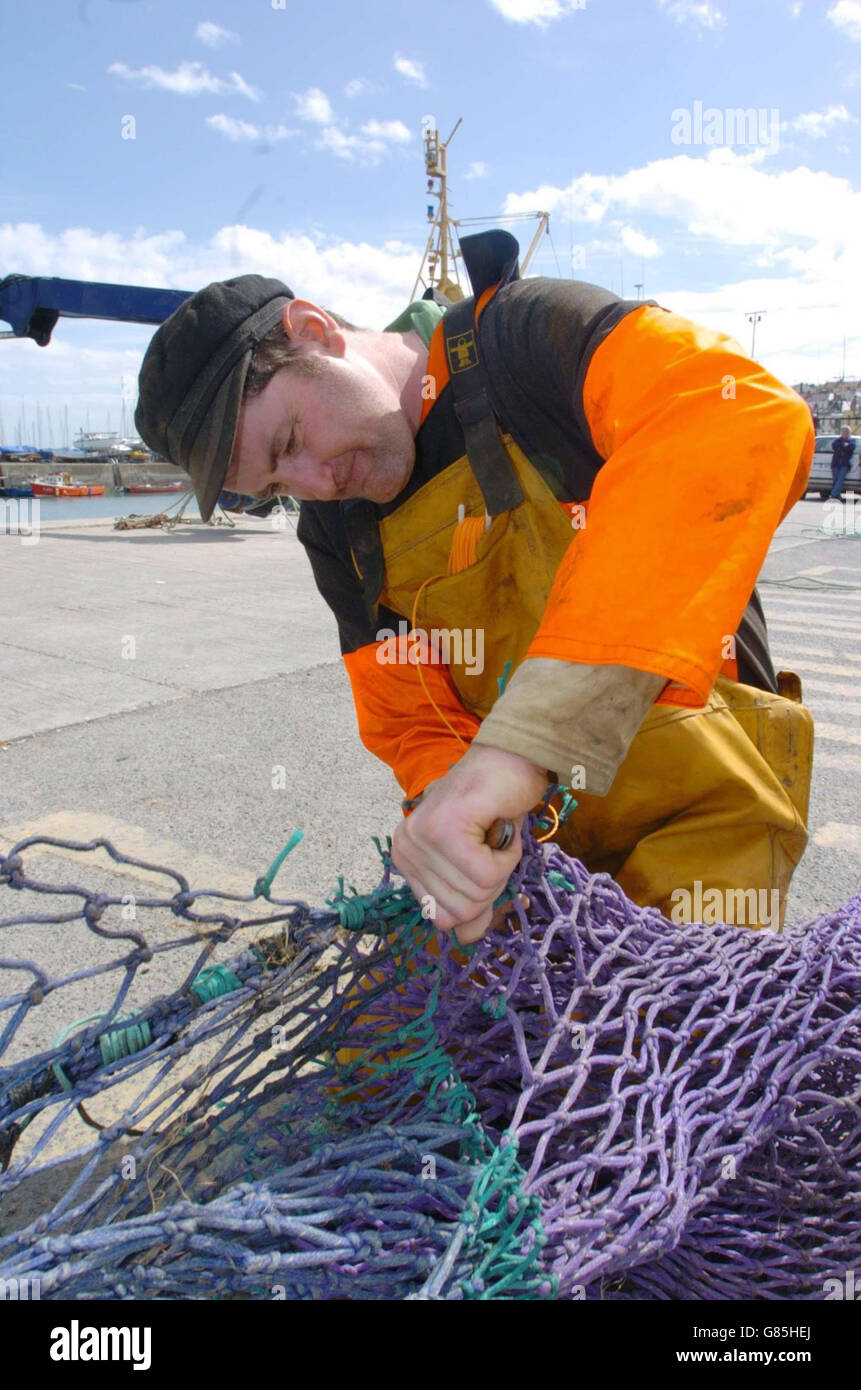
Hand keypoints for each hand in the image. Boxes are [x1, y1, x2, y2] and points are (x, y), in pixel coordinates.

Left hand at [391, 744, 547, 945]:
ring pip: (476, 894)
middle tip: (492, 843)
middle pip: (459, 912)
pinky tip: (500, 824)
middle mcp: (405, 848)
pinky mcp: (445, 828)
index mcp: (405, 859)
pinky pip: (488, 874)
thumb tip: (466, 939)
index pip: (442, 918)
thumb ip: (471, 902)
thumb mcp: (480, 865)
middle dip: (492, 883)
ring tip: (495, 830)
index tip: (482, 859)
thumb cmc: (496, 808)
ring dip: (502, 865)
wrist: (511, 758)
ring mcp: (422, 837)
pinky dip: (508, 854)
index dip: (476, 897)